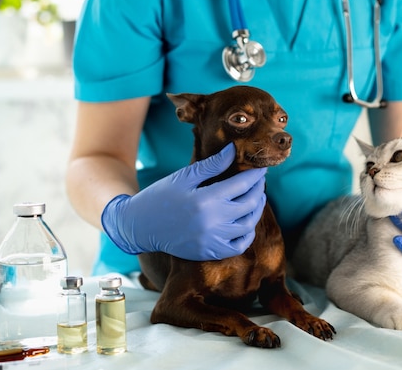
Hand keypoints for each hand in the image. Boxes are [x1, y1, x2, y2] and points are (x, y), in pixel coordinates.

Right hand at [101, 143, 266, 260]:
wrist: (140, 226)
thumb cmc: (161, 196)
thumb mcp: (185, 177)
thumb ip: (212, 165)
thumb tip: (233, 150)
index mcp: (206, 199)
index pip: (242, 185)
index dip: (255, 175)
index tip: (261, 168)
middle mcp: (212, 222)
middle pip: (249, 204)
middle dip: (258, 189)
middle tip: (259, 181)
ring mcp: (212, 240)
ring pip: (248, 224)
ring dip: (257, 209)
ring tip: (257, 198)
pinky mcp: (209, 252)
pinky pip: (239, 246)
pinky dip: (247, 234)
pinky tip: (247, 222)